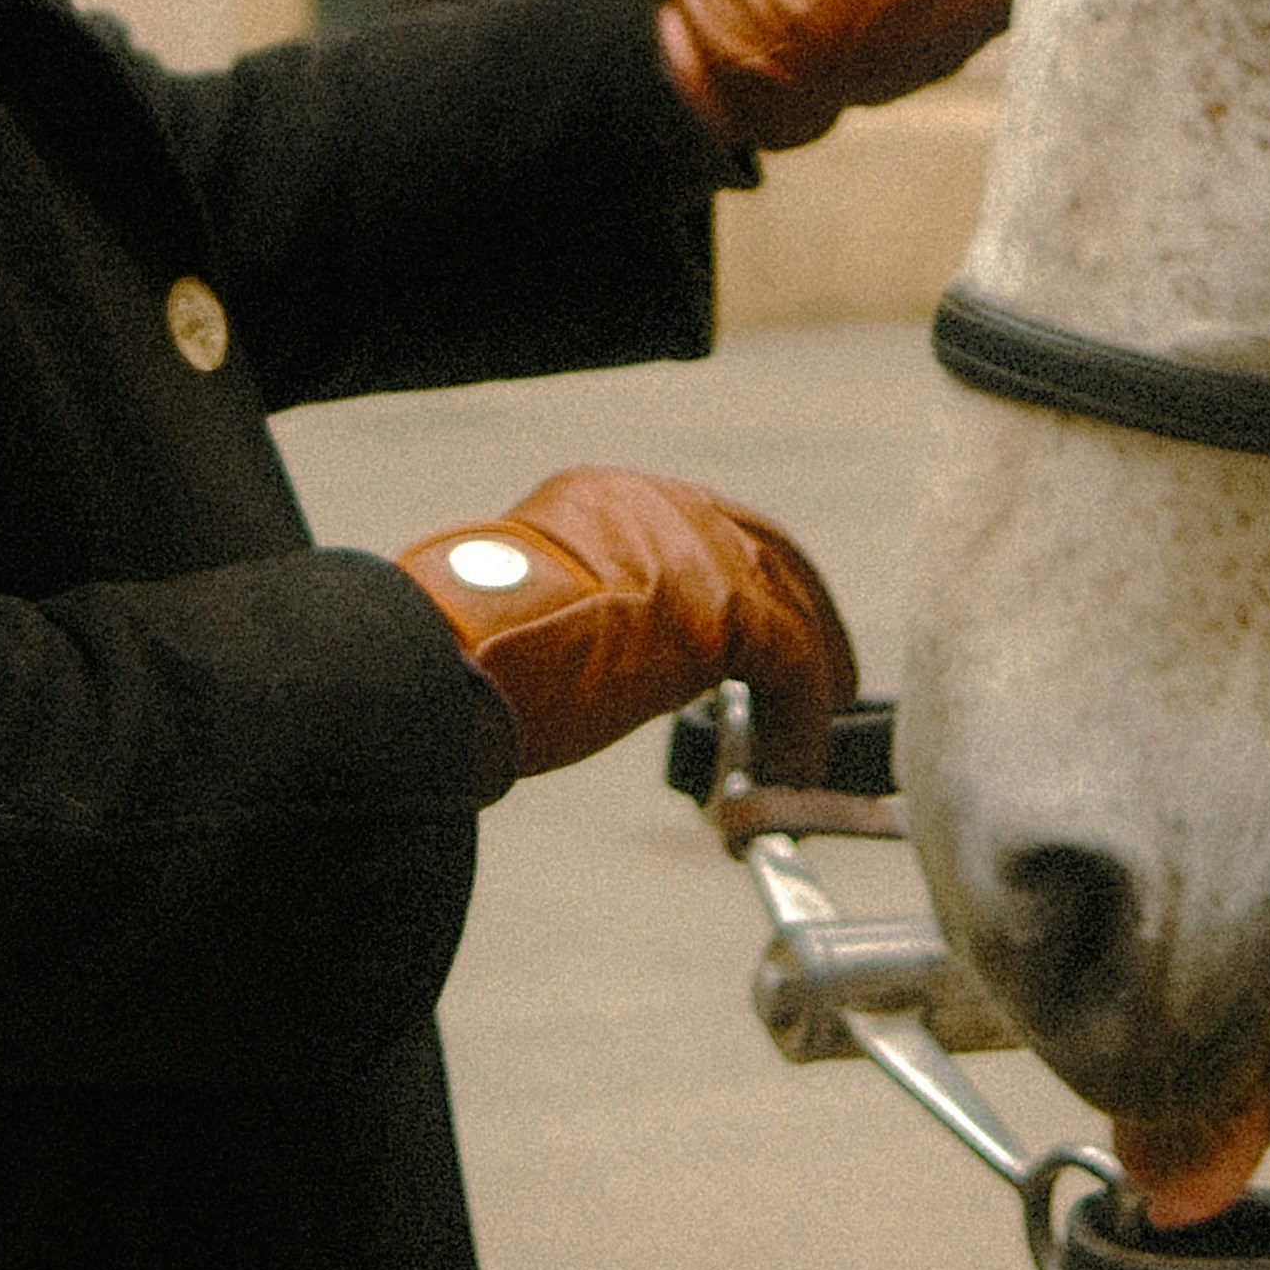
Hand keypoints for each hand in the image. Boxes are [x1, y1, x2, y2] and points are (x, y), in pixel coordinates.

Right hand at [402, 469, 854, 788]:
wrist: (452, 656)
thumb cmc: (460, 654)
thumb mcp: (528, 612)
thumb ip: (582, 616)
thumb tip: (604, 666)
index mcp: (608, 499)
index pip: (704, 530)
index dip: (741, 586)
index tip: (752, 638)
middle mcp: (663, 507)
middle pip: (768, 553)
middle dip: (799, 618)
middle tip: (817, 682)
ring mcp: (698, 549)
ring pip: (791, 608)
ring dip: (809, 682)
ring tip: (809, 744)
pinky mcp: (723, 608)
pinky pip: (792, 664)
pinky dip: (800, 723)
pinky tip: (793, 770)